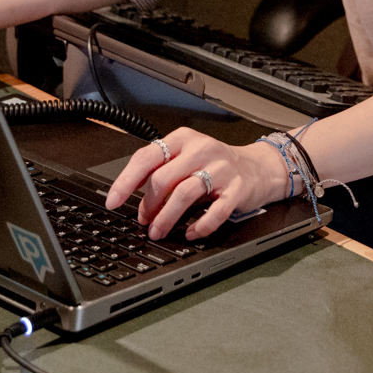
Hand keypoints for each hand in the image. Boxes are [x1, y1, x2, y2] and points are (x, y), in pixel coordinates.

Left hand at [104, 127, 288, 240]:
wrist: (258, 167)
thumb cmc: (215, 164)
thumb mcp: (185, 157)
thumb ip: (159, 168)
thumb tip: (128, 191)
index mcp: (182, 139)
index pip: (146, 157)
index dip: (126, 181)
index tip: (113, 200)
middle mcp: (201, 149)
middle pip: (163, 178)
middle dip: (148, 204)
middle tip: (143, 220)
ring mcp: (220, 168)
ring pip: (184, 193)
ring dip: (167, 218)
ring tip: (158, 231)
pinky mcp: (237, 188)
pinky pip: (216, 211)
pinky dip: (200, 225)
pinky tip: (192, 232)